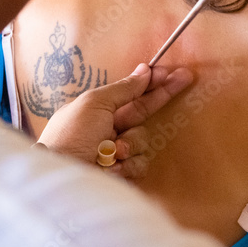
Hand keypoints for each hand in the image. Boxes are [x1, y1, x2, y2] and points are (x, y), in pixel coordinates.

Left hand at [35, 64, 192, 178]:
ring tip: (113, 151)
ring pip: (143, 141)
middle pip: (143, 111)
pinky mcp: (123, 175)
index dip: (151, 83)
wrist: (61, 176)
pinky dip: (127, 166)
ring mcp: (116, 154)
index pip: (131, 94)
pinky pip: (140, 164)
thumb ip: (122, 89)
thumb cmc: (71, 136)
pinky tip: (111, 169)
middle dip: (162, 95)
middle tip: (185, 77)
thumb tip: (143, 70)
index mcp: (98, 111)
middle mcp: (108, 130)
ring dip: (131, 143)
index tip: (169, 72)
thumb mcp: (94, 103)